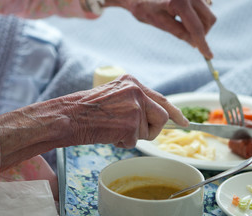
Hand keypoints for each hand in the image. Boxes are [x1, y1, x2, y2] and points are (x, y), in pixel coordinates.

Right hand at [0, 74, 188, 169]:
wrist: (67, 116)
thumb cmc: (86, 109)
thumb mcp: (114, 96)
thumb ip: (134, 102)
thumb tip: (154, 116)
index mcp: (133, 83)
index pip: (161, 99)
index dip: (175, 112)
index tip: (184, 122)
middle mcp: (137, 92)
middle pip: (161, 117)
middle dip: (151, 129)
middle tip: (134, 132)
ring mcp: (134, 108)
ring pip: (149, 132)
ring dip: (133, 136)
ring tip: (113, 129)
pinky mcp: (130, 125)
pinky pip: (134, 142)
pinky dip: (122, 143)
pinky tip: (107, 134)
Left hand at [106, 0, 215, 58]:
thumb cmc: (144, 7)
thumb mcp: (160, 23)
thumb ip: (179, 33)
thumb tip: (196, 44)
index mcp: (179, 2)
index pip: (196, 28)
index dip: (203, 44)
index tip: (209, 56)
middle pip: (209, 19)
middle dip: (203, 32)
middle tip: (190, 39)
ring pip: (208, 13)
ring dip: (201, 24)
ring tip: (182, 24)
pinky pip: (204, 7)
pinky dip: (198, 16)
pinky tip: (183, 16)